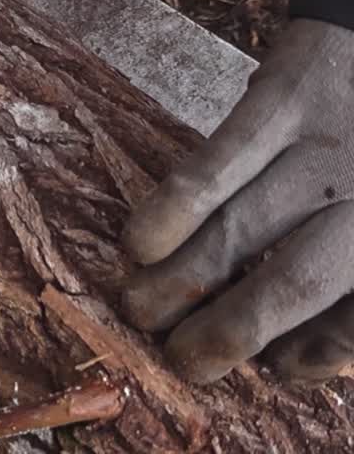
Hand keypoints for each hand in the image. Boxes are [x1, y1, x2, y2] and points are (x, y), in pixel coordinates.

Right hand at [121, 19, 353, 383]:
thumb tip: (297, 342)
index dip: (316, 353)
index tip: (276, 367)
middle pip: (294, 284)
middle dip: (227, 334)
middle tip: (182, 360)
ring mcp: (328, 146)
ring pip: (243, 231)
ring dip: (180, 281)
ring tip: (139, 309)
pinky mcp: (283, 99)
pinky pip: (219, 163)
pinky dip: (174, 209)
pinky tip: (139, 243)